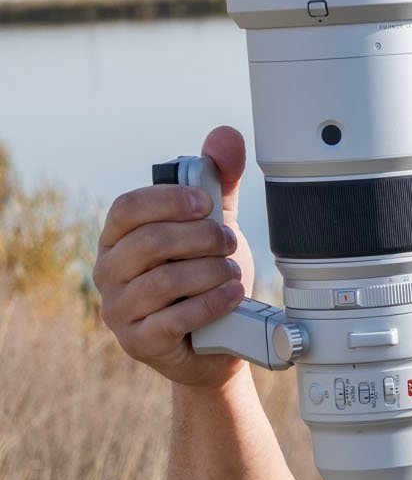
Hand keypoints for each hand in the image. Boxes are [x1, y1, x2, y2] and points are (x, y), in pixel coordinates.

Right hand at [94, 126, 255, 387]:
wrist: (218, 341)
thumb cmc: (206, 277)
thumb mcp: (213, 225)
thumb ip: (217, 182)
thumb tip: (224, 136)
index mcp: (119, 238)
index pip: (127, 208)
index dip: (167, 200)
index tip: (205, 203)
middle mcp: (110, 272)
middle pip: (150, 242)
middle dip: (201, 238)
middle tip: (230, 242)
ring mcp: (120, 310)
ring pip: (164, 281)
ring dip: (210, 271)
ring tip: (233, 271)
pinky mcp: (139, 342)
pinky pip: (172, 319)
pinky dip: (209, 303)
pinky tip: (232, 294)